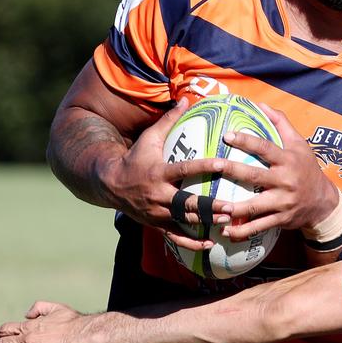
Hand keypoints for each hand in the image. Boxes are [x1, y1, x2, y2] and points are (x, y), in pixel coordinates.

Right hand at [99, 98, 222, 250]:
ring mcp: (157, 213)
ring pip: (185, 221)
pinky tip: (211, 244)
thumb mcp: (149, 138)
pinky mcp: (157, 225)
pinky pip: (176, 237)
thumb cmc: (134, 158)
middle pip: (187, 202)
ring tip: (228, 223)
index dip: (203, 167)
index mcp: (158, 173)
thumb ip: (169, 121)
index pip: (184, 169)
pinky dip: (192, 242)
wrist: (109, 184)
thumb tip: (186, 98)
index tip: (223, 165)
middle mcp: (158, 195)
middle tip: (232, 206)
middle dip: (210, 206)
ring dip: (206, 224)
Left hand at [209, 104, 340, 241]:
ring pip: (255, 206)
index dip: (246, 140)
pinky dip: (243, 230)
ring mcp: (283, 202)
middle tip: (211, 165)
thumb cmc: (306, 168)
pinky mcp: (281, 219)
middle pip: (255, 175)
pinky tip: (226, 231)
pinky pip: (259, 226)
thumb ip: (281, 123)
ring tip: (215, 207)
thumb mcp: (299, 143)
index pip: (265, 147)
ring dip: (234, 208)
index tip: (227, 135)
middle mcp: (285, 181)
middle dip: (232, 170)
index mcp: (288, 160)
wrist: (324, 201)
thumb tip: (260, 104)